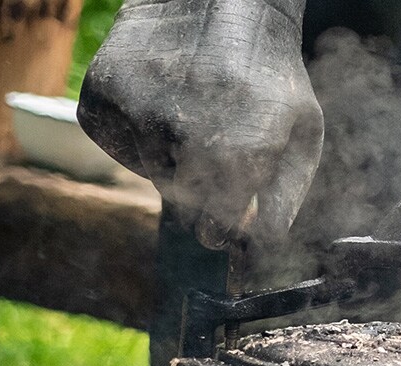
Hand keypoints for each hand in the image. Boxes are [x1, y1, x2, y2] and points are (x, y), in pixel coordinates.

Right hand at [78, 0, 322, 247]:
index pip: (216, 232)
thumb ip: (282, 203)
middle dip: (205, 197)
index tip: (233, 214)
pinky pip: (121, 150)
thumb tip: (252, 254)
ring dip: (175, 163)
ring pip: (154, 178)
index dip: (227, 226)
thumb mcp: (301, 137)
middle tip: (221, 153)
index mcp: (238, 149)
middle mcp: (180, 132)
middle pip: (185, 212)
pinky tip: (163, 99)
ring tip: (195, 114)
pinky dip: (141, 139)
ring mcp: (135, 110)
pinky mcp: (100, 95)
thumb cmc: (270, 77)